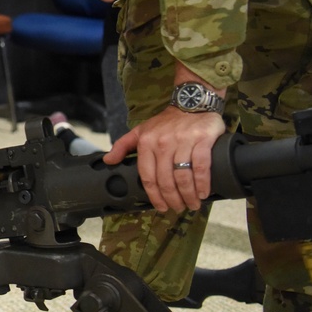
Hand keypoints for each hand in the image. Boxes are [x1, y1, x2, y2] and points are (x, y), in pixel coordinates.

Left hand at [103, 108, 224, 212]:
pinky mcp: (202, 139)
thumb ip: (123, 146)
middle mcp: (162, 142)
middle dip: (172, 199)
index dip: (154, 196)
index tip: (161, 207)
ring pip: (183, 176)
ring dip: (188, 195)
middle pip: (166, 180)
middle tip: (179, 208)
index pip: (148, 176)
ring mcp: (183, 141)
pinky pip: (201, 166)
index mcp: (146, 143)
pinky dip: (202, 183)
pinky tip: (203, 192)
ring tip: (192, 204)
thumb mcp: (141, 131)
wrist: (191, 103)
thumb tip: (108, 161)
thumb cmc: (166, 122)